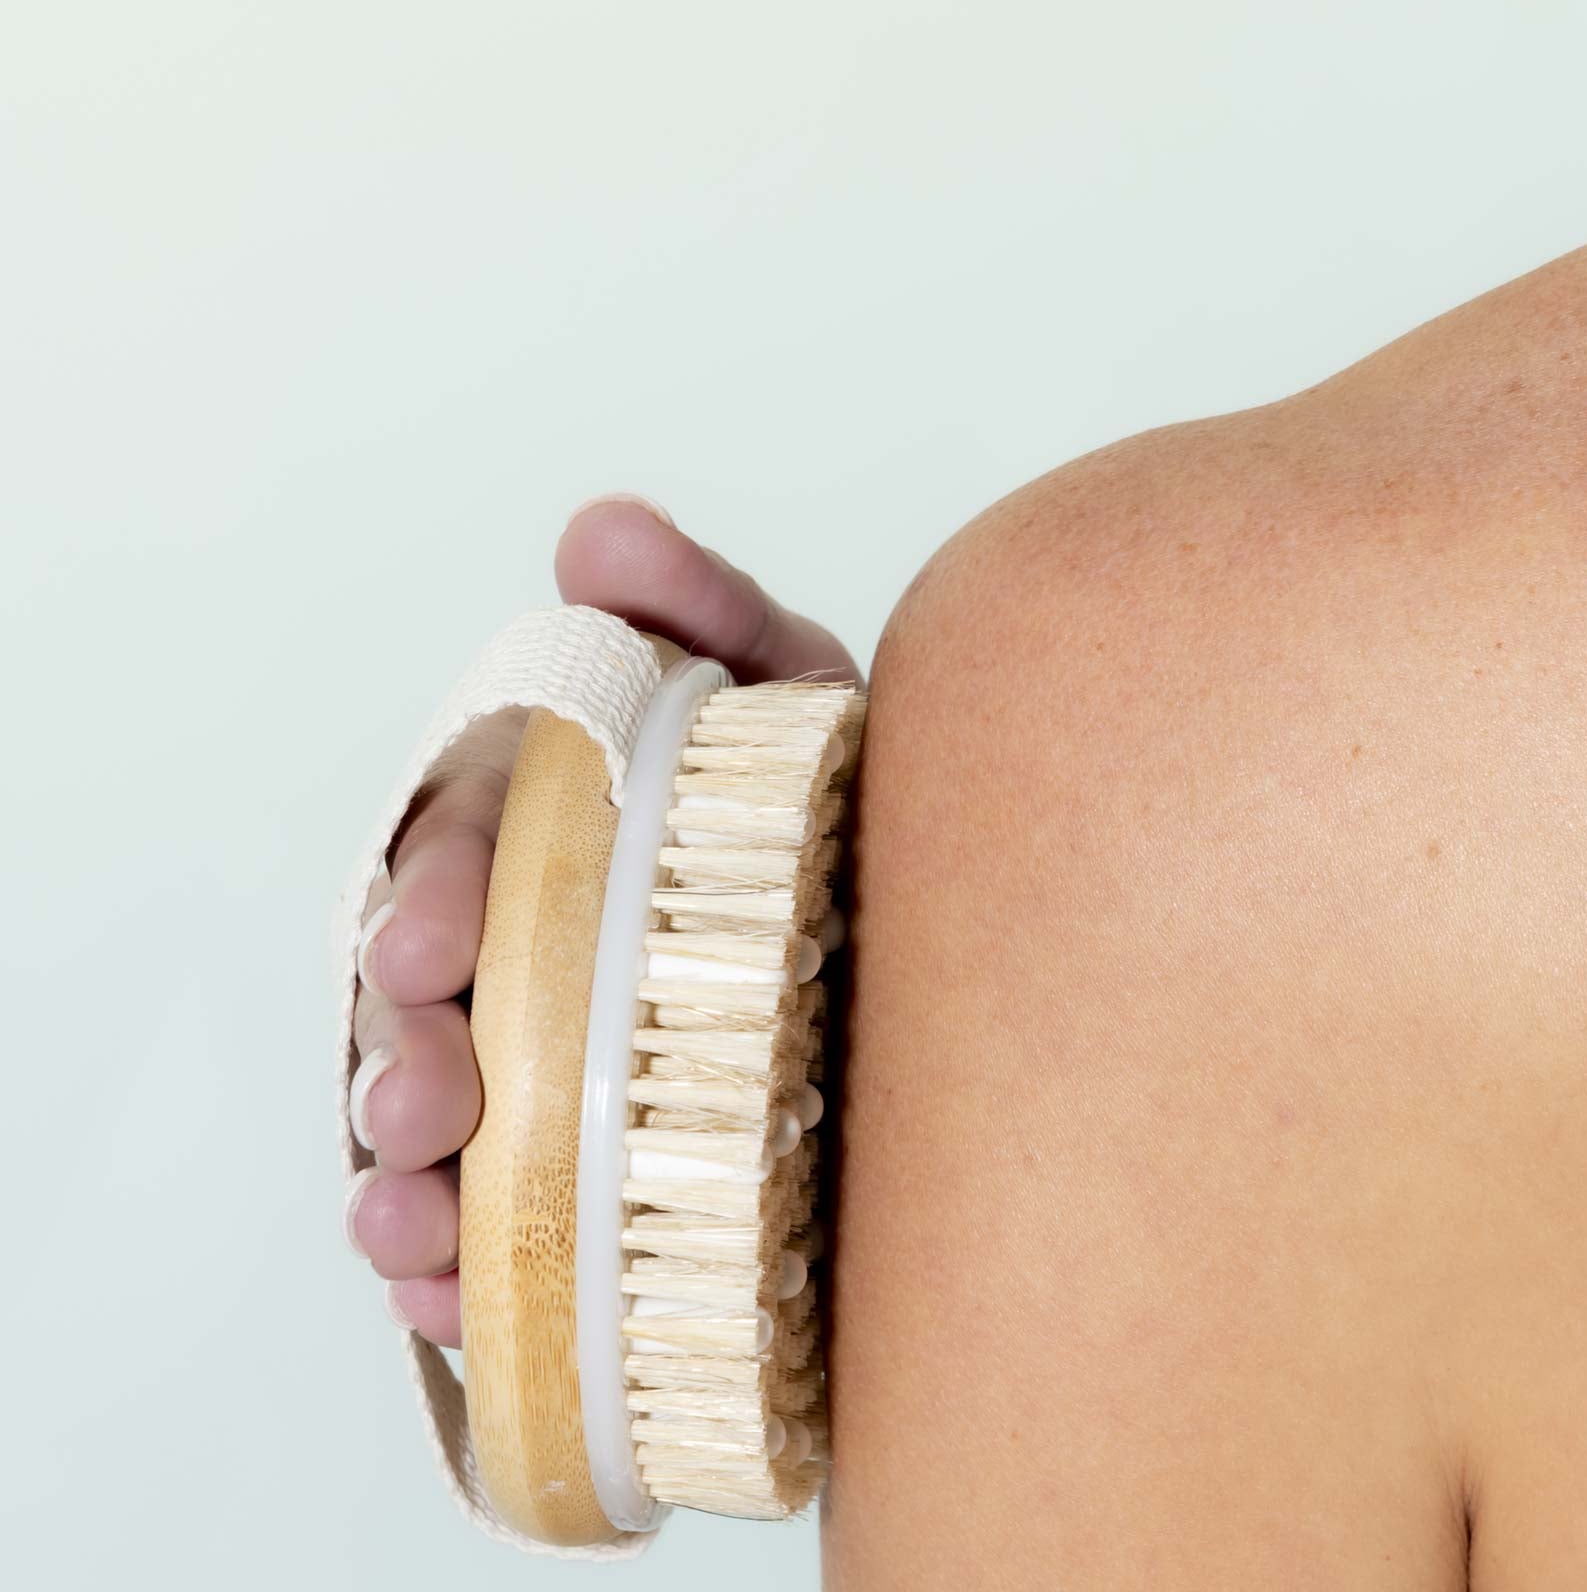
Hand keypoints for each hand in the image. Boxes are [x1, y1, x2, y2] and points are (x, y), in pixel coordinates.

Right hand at [343, 494, 859, 1345]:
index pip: (450, 854)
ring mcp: (549, 1069)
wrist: (948, 945)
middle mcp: (524, 951)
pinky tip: (452, 1293)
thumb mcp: (788, 693)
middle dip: (399, 1051)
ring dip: (398, 1180)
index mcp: (546, 833)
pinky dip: (455, 1269)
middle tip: (425, 1100)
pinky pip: (495, 1232)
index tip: (430, 944)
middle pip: (418, 1006)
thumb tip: (600, 531)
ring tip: (415, 1223)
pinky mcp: (588, 1180)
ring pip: (433, 1128)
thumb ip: (698, 607)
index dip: (423, 892)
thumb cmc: (838, 804)